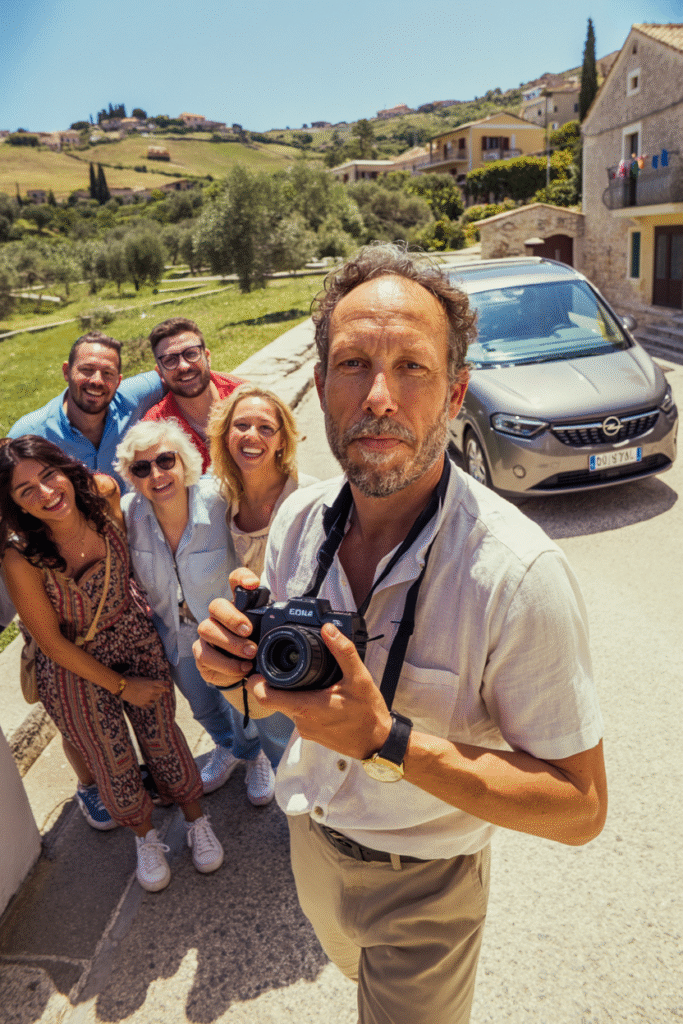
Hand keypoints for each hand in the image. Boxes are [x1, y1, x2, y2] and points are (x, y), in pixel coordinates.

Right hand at [120, 677, 167, 706]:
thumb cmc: (132, 680)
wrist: (123, 687)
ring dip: (155, 697)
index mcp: (151, 684)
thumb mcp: (143, 678)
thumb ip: (150, 680)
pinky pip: (148, 705)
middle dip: (161, 691)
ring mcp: (146, 699)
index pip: (162, 684)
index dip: (166, 684)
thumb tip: (154, 682)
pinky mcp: (142, 704)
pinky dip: (149, 704)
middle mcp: (151, 692)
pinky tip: (148, 702)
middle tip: (160, 691)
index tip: (168, 685)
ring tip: (153, 696)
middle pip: (160, 693)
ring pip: (155, 700)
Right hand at [193, 567, 261, 688]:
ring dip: (230, 643)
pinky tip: (241, 668)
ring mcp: (208, 633)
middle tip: (249, 630)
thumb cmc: (257, 646)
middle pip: (216, 605)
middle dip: (232, 618)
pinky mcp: (201, 652)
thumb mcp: (268, 635)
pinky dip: (225, 664)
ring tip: (250, 654)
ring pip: (206, 629)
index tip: (253, 584)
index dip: (242, 578)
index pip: (236, 581)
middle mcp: (220, 616)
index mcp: (239, 605)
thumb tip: (281, 625)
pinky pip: (205, 655)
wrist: (244, 671)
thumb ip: (271, 628)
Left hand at [246, 623, 392, 760]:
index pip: (266, 697)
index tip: (257, 669)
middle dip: (278, 682)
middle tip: (286, 664)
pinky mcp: (312, 734)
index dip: (256, 683)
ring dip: (294, 692)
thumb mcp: (359, 678)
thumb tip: (328, 630)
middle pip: (276, 698)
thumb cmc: (368, 713)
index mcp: (307, 707)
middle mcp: (301, 721)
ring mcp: (306, 730)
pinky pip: (299, 715)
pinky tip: (320, 694)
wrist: (377, 742)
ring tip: (308, 677)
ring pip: (288, 706)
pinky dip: (304, 702)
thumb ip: (343, 652)